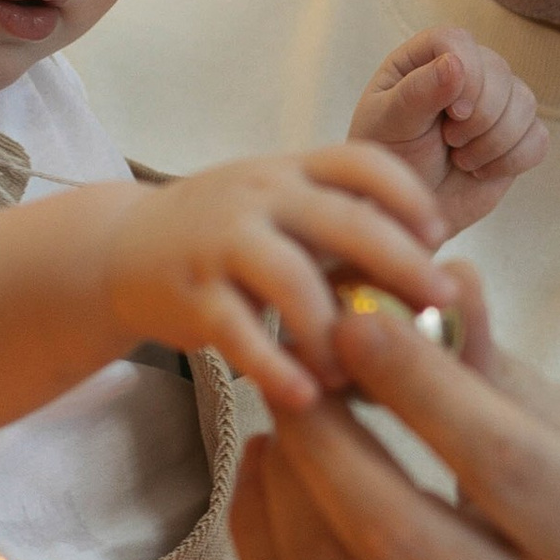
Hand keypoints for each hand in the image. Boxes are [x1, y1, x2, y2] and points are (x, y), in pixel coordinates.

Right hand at [100, 142, 447, 414]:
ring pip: (292, 280)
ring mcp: (222, 241)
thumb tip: (433, 280)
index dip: (407, 193)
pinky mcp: (192, 293)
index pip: (360, 161)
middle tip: (440, 300)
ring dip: (335, 330)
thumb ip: (346, 235)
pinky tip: (307, 397)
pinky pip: (239, 332)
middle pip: (342, 219)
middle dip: (400, 260)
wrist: (120, 249)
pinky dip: (276, 366)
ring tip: (361, 374)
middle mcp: (259, 195)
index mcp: (292, 171)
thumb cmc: (229, 236)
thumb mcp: (284, 214)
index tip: (439, 234)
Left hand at [232, 303, 559, 559]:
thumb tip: (445, 277)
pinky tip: (267, 476)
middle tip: (294, 361)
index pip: (491, 457)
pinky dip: (262, 541)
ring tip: (279, 413)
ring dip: (284, 483)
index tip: (355, 317)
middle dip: (323, 432)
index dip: (415, 383)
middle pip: (389, 525)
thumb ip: (500, 373)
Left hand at [350, 28, 549, 234]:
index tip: (453, 114)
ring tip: (461, 159)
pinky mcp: (518, 136)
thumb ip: (418, 91)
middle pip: (500, 72)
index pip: (459, 41)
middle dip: (479, 118)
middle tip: (448, 142)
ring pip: (526, 104)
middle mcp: (467, 71)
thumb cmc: (391, 159)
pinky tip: (481, 170)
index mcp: (426, 58)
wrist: (408, 206)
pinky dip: (512, 160)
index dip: (466, 74)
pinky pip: (538, 139)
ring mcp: (497, 103)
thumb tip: (455, 64)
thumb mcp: (390, 124)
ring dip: (494, 142)